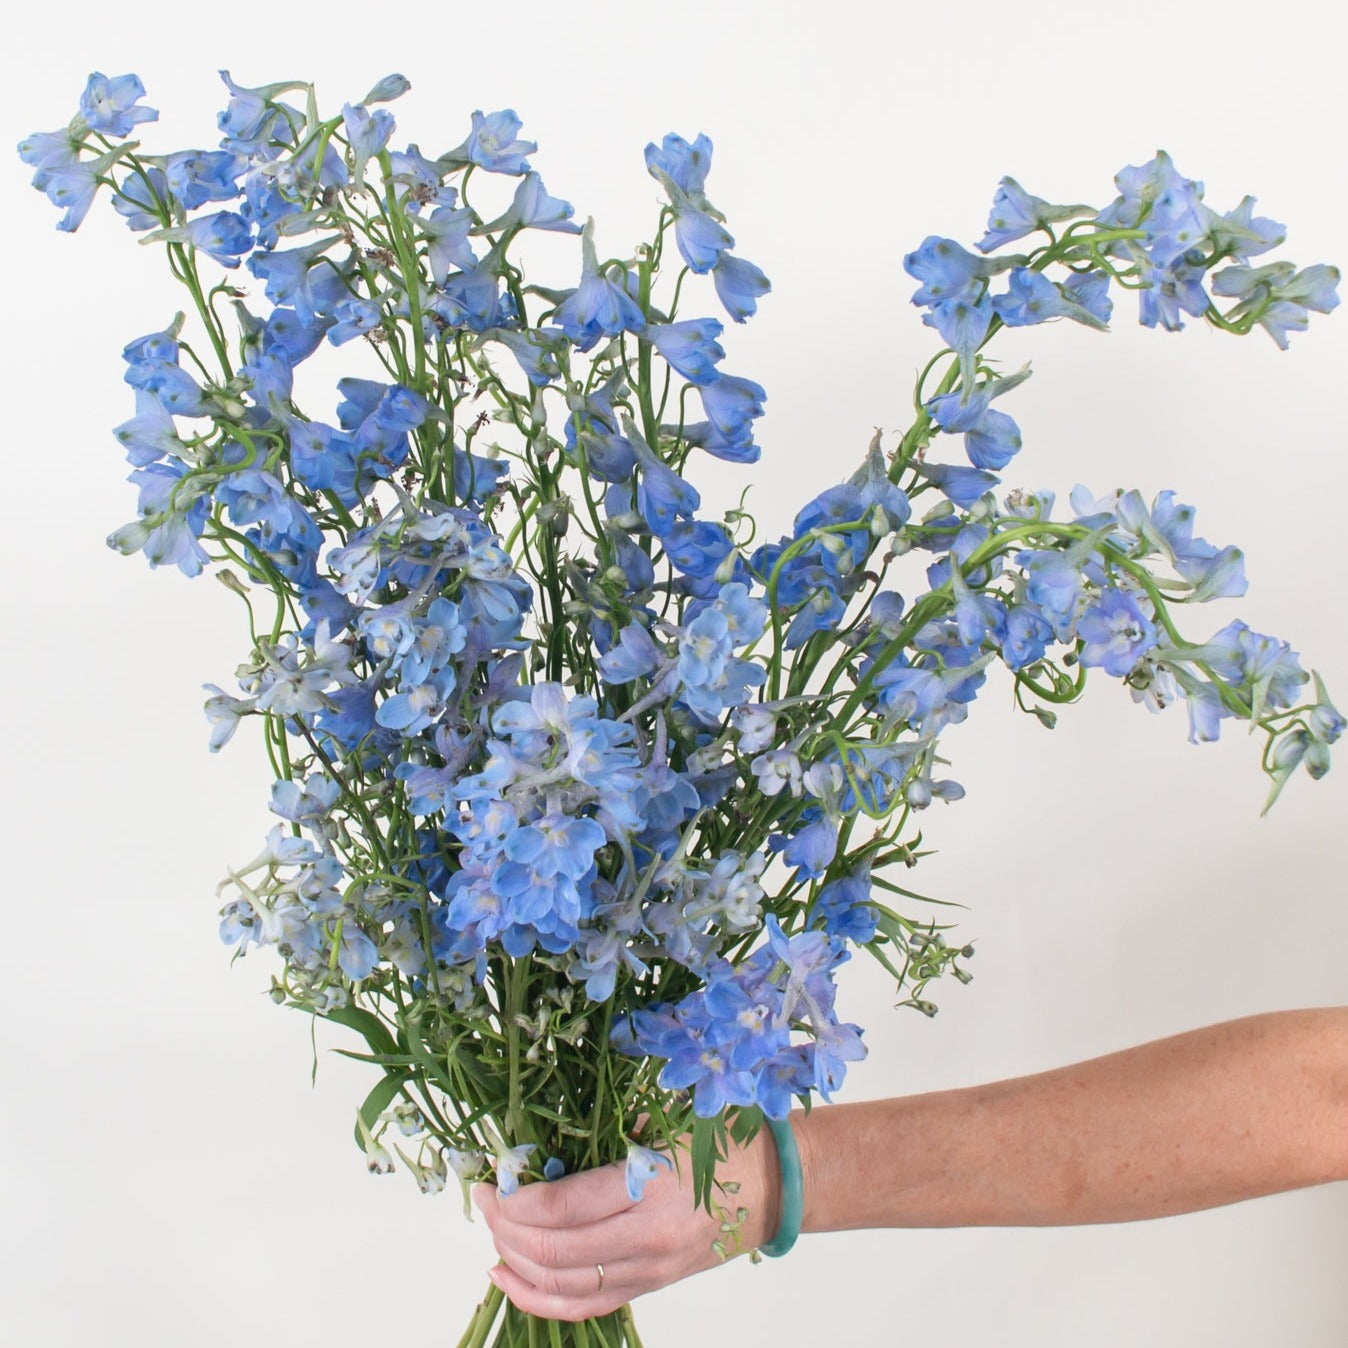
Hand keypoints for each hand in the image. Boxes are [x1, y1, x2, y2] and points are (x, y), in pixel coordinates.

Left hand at [473, 1127, 781, 1321]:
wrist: (772, 1187)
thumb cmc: (721, 1143)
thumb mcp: (664, 1122)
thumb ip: (606, 1136)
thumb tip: (541, 1147)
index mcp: (651, 1188)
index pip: (564, 1207)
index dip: (516, 1198)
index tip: (492, 1178)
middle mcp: (647, 1239)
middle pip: (554, 1252)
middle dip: (505, 1227)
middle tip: (484, 1199)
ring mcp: (647, 1271)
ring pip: (561, 1286)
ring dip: (515, 1260)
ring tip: (492, 1230)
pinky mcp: (647, 1287)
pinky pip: (582, 1306)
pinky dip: (537, 1298)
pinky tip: (508, 1275)